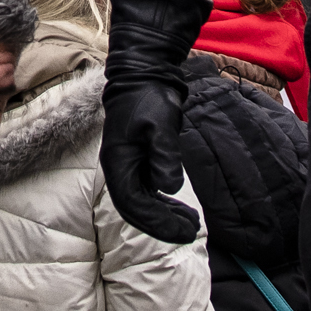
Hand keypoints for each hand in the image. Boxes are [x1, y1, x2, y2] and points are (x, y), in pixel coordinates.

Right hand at [101, 69, 198, 243]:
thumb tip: (170, 187)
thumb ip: (164, 155)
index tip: (183, 229)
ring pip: (144, 204)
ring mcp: (129, 167)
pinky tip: (184, 212)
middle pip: (136, 210)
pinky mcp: (141, 164)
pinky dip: (166, 205)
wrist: (144, 76)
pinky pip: (150, 193)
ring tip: (192, 225)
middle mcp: (120, 170)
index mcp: (118, 163)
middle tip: (191, 233)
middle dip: (162, 226)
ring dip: (166, 218)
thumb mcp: (160, 123)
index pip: (132, 204)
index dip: (157, 221)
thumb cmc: (148, 97)